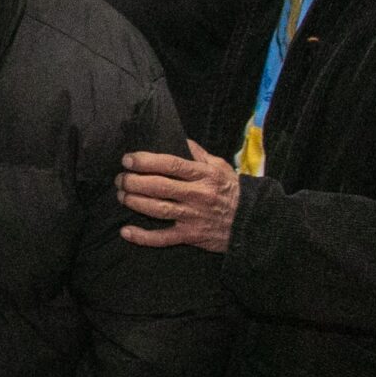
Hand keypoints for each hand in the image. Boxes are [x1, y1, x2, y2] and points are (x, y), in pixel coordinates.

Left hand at [117, 139, 240, 252]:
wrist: (254, 222)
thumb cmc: (233, 191)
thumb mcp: (220, 167)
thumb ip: (198, 153)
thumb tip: (178, 138)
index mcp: (204, 175)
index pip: (171, 165)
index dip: (146, 161)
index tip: (127, 159)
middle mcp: (197, 195)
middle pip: (159, 187)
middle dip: (133, 182)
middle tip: (120, 179)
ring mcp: (193, 217)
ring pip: (158, 209)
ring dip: (134, 202)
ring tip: (121, 196)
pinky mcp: (191, 236)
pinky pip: (164, 238)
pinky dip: (143, 237)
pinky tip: (126, 231)